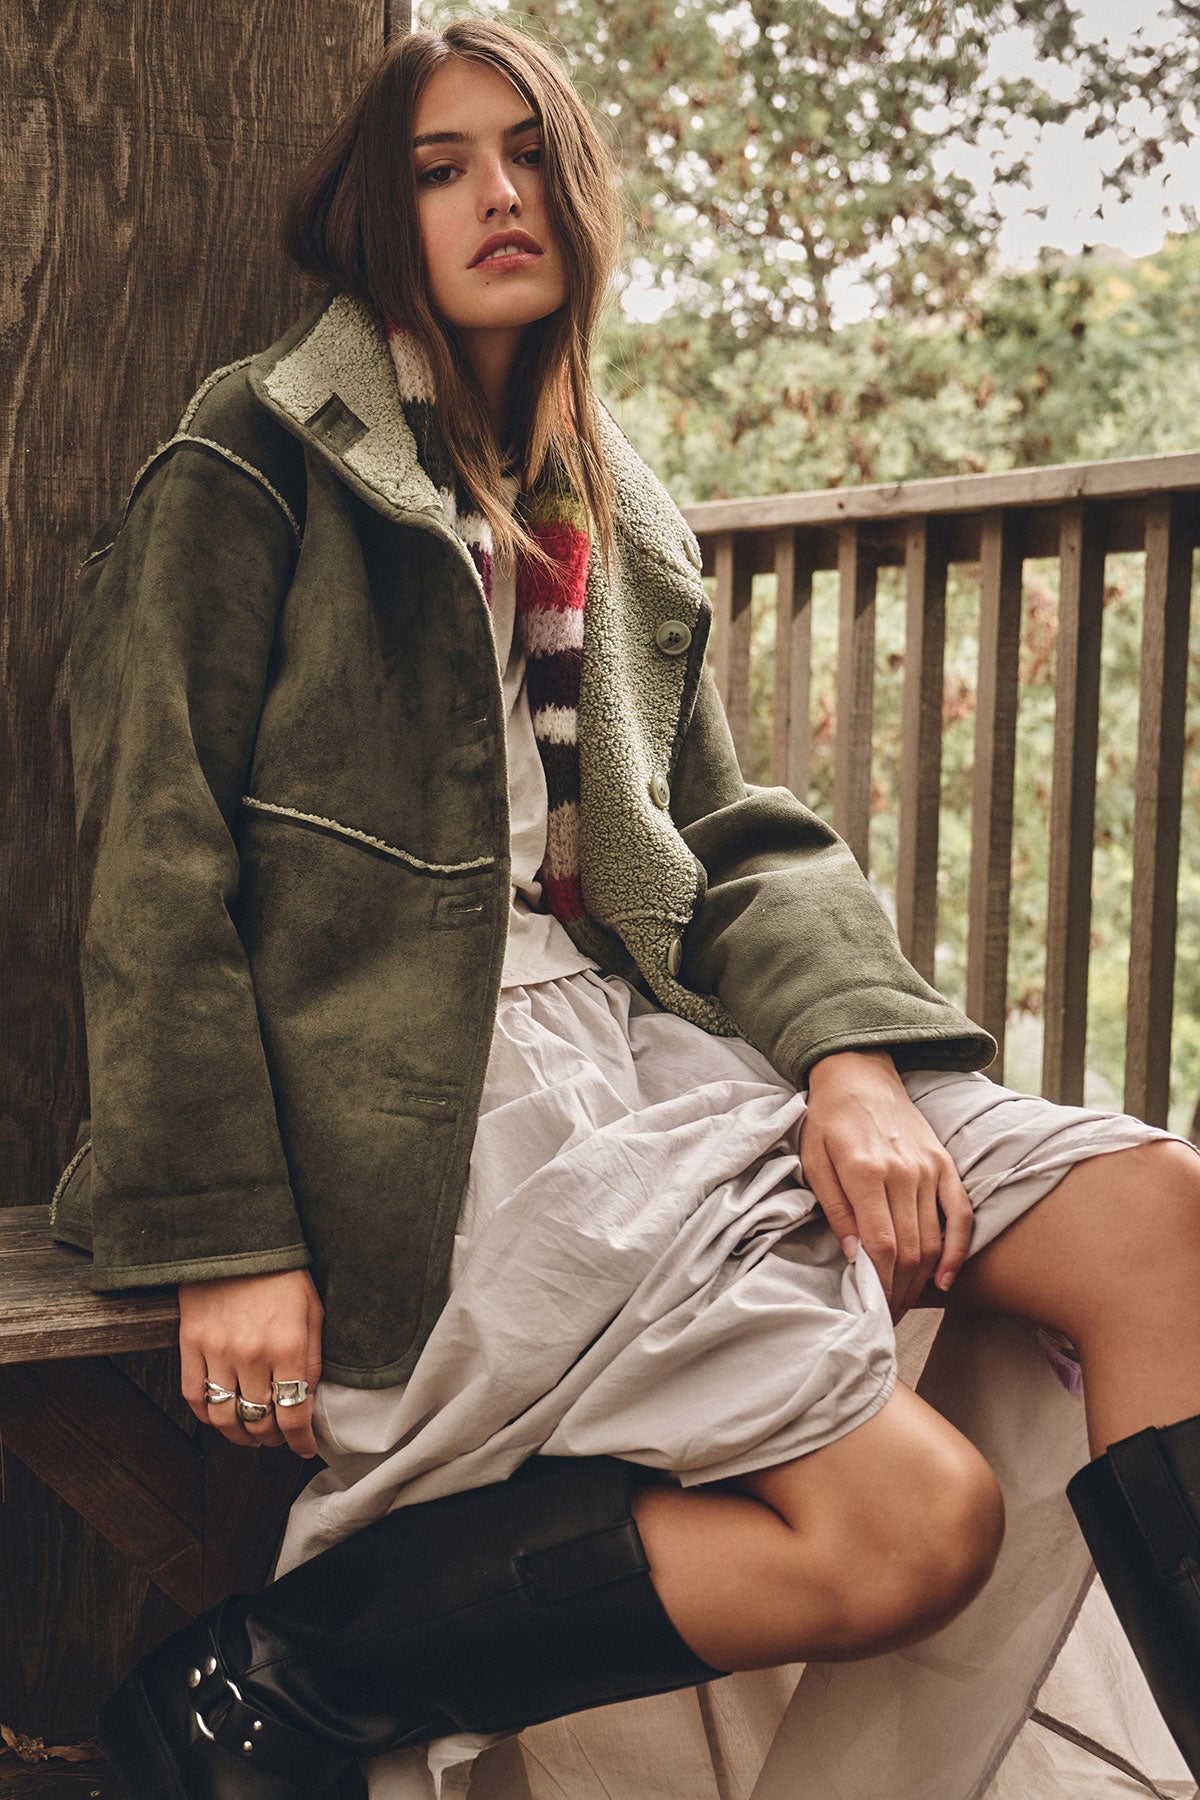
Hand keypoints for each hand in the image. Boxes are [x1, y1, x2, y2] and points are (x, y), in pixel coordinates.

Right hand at [179, 1268, 323, 1456]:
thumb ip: (312, 1360)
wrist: (237, 1240)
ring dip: (240, 1434)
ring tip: (252, 1433)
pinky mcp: (190, 1343)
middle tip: (279, 1438)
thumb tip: (307, 1402)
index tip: (304, 1448)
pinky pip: (194, 1396)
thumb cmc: (282, 1276)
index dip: (300, 1440)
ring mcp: (217, 1350)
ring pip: (225, 1416)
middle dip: (273, 1439)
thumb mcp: (313, 1312)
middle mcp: (252, 1354)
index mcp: (288, 1345)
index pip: (293, 1413)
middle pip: (259, 1421)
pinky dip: (208, 1415)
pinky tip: (222, 1415)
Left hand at [800, 1050, 973, 1321]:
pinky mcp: (945, 1165)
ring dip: (922, 1280)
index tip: (872, 1310)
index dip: (880, 1285)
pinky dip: (958, 1250)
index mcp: (865, 1171)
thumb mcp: (813, 1160)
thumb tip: (855, 1257)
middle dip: (899, 1292)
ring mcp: (928, 1168)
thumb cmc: (828, 1120)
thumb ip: (835, 1209)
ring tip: (905, 1304)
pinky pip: (962, 1214)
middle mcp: (903, 1172)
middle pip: (910, 1249)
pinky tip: (947, 1279)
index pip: (882, 1245)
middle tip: (886, 1318)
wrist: (859, 1074)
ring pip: (934, 1239)